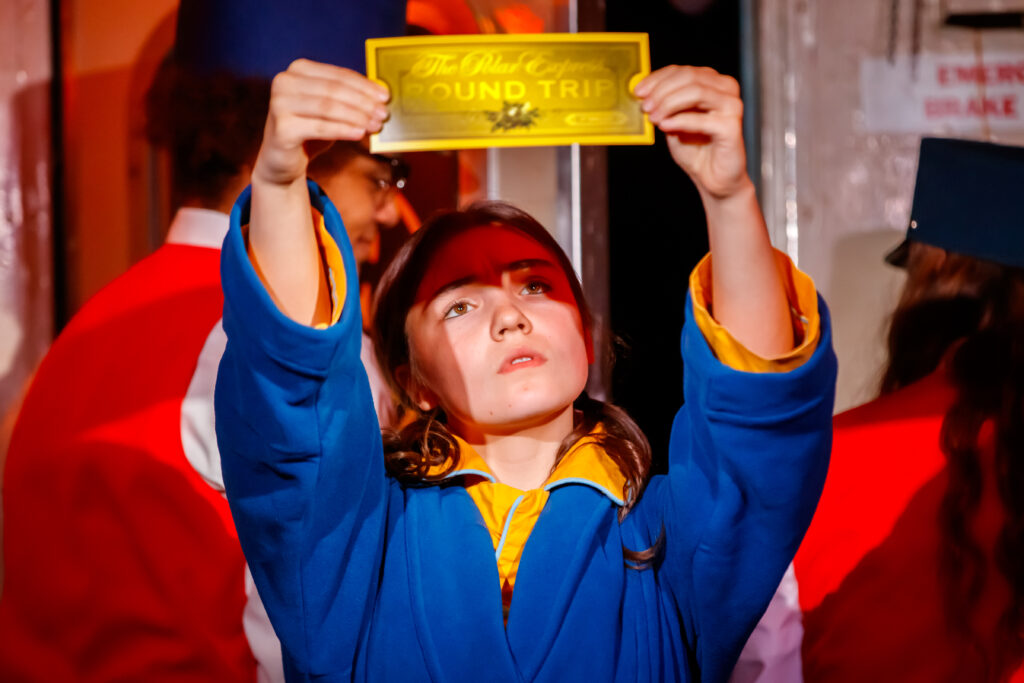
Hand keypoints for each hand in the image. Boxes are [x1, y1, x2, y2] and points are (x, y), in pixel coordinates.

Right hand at [253, 59, 390, 186]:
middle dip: (363, 102)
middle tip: (383, 114)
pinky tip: (359, 134)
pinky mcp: (281, 127)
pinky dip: (342, 130)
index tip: (386, 96)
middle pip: (334, 90)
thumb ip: (349, 98)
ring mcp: (279, 103)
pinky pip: (319, 127)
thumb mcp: (330, 110)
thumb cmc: (309, 130)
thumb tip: (381, 95)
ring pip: (328, 107)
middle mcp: (285, 82)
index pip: (338, 75)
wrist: (282, 161)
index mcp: (298, 70)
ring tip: (375, 126)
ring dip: (356, 116)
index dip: (364, 86)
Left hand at [634, 66, 748, 199]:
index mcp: (712, 83)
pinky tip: (665, 125)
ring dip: (669, 103)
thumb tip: (643, 94)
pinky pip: (701, 119)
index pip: (682, 71)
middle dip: (662, 91)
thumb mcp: (672, 122)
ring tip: (654, 117)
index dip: (657, 79)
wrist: (713, 178)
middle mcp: (725, 89)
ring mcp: (731, 106)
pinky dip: (680, 121)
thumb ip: (663, 106)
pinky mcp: (731, 127)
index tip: (638, 91)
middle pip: (689, 77)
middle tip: (645, 106)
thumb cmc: (695, 150)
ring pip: (696, 92)